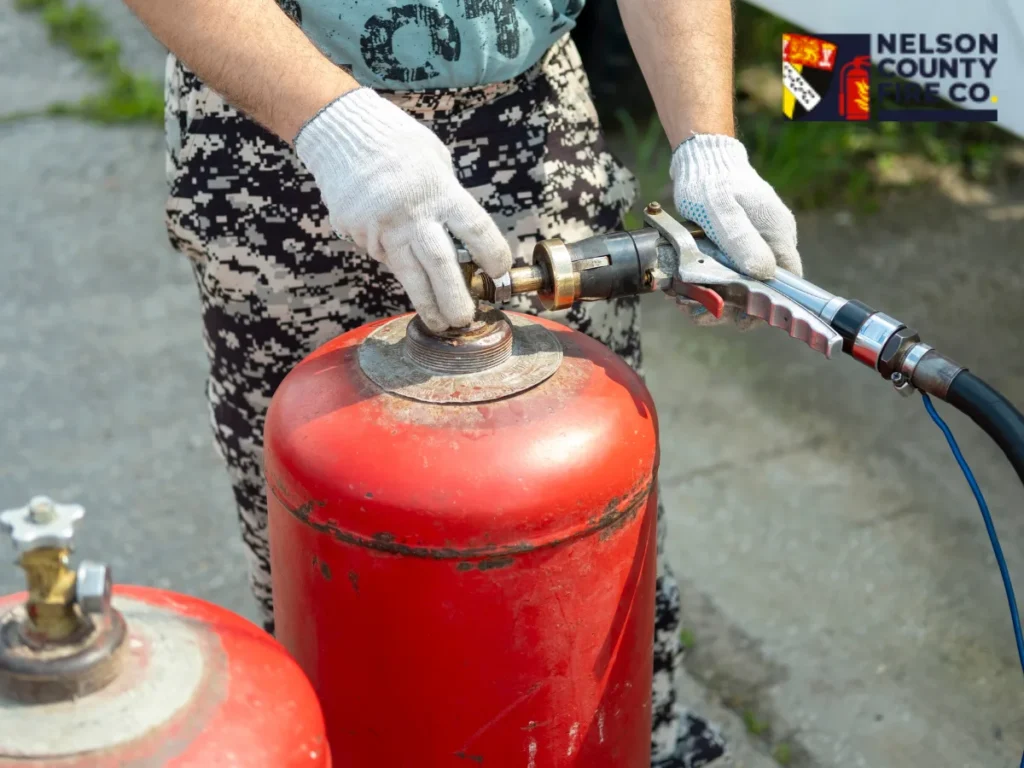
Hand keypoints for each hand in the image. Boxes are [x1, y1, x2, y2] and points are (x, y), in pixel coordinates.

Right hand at [295, 88, 511, 331]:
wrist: (342, 129)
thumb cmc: (397, 143)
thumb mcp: (436, 161)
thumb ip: (448, 198)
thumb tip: (461, 237)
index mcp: (439, 190)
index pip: (474, 229)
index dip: (492, 254)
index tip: (499, 272)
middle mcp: (411, 212)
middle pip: (439, 265)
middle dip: (454, 298)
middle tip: (465, 320)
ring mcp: (380, 225)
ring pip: (407, 273)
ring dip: (425, 302)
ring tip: (439, 322)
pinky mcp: (356, 231)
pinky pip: (381, 254)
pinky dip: (393, 258)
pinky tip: (392, 245)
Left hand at [670, 134, 801, 326]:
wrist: (700, 160)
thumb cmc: (712, 181)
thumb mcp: (723, 212)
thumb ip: (741, 241)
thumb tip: (762, 272)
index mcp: (777, 234)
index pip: (789, 280)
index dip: (770, 303)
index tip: (742, 316)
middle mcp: (770, 242)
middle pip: (761, 289)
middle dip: (732, 305)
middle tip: (702, 309)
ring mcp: (753, 243)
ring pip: (740, 285)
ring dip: (714, 298)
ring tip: (687, 300)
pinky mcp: (735, 245)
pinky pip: (726, 274)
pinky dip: (707, 286)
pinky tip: (686, 290)